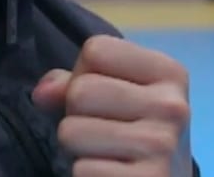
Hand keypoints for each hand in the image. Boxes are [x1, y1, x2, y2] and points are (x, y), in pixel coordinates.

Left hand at [31, 35, 193, 176]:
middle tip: (102, 130)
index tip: (104, 97)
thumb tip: (42, 93)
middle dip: (76, 113)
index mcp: (168, 72)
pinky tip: (110, 173)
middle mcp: (171, 106)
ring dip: (77, 146)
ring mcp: (161, 146)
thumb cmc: (133, 131)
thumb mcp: (115, 94)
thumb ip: (73, 80)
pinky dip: (86, 174)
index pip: (96, 50)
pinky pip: (81, 170)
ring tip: (105, 152)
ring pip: (70, 131)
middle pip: (79, 91)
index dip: (83, 73)